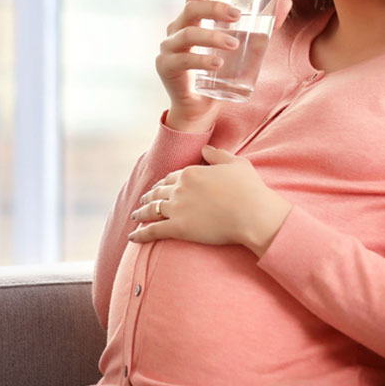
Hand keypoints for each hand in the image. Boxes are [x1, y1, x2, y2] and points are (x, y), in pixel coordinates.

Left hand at [128, 145, 291, 256]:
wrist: (253, 214)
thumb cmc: (249, 189)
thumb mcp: (236, 163)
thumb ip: (218, 154)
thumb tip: (205, 148)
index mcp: (191, 172)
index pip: (171, 177)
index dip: (163, 183)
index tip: (159, 187)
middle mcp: (179, 188)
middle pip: (158, 192)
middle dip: (149, 196)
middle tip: (143, 200)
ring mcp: (176, 208)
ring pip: (151, 210)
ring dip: (141, 213)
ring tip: (135, 216)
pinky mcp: (178, 228)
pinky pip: (153, 231)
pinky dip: (140, 234)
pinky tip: (132, 237)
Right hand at [157, 0, 291, 131]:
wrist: (200, 107)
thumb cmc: (220, 72)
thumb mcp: (243, 46)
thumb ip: (262, 27)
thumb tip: (286, 3)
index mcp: (191, 20)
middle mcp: (176, 30)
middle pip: (191, 10)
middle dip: (215, 9)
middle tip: (237, 16)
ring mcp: (168, 48)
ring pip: (188, 34)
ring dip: (212, 37)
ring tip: (234, 44)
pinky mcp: (165, 67)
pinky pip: (183, 60)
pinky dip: (201, 60)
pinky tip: (217, 63)